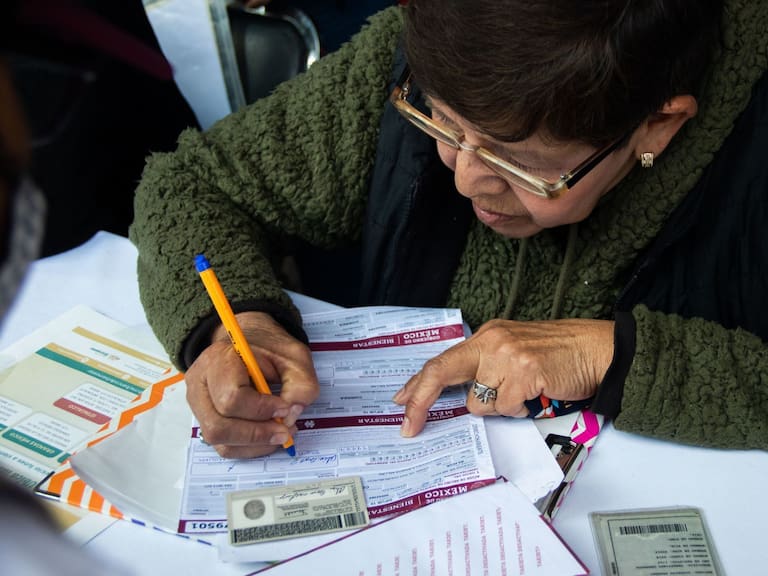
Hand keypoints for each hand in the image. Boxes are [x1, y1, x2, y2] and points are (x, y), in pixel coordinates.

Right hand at [184, 311, 318, 457]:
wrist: (249, 342)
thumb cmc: (269, 349)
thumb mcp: (295, 357)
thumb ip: (301, 385)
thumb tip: (291, 416)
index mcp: (219, 359)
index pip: (231, 397)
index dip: (261, 410)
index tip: (285, 408)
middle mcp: (200, 383)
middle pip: (218, 425)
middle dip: (257, 434)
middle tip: (285, 431)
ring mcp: (198, 404)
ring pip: (219, 440)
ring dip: (254, 444)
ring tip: (281, 433)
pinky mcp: (205, 419)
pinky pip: (223, 445)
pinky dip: (249, 447)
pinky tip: (268, 436)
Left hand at [392, 318, 613, 436]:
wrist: (596, 349)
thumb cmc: (557, 354)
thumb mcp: (513, 350)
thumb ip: (485, 366)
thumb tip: (458, 396)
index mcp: (486, 336)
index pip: (442, 360)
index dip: (418, 383)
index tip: (401, 401)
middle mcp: (492, 341)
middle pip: (441, 372)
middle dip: (421, 401)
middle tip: (408, 426)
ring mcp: (507, 357)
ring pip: (478, 403)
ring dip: (497, 408)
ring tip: (522, 394)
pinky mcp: (524, 373)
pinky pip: (505, 409)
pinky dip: (518, 410)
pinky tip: (535, 396)